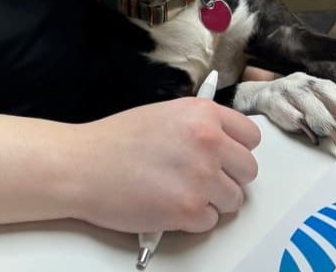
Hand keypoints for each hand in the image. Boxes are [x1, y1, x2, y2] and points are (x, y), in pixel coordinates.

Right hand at [68, 98, 259, 233]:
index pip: (251, 136)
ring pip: (234, 199)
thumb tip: (223, 143)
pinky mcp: (190, 210)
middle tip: (201, 177)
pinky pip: (211, 221)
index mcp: (203, 113)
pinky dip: (192, 219)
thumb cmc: (116, 140)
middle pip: (248, 170)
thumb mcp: (165, 114)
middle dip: (228, 176)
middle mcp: (209, 141)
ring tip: (180, 190)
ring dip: (212, 200)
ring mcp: (202, 177)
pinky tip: (168, 204)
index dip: (237, 148)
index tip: (227, 156)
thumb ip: (199, 125)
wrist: (84, 165)